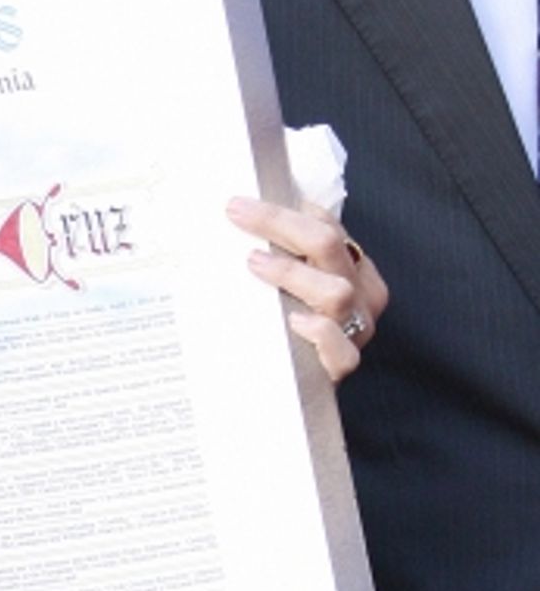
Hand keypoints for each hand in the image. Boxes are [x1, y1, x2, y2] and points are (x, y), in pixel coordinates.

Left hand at [226, 197, 387, 382]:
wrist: (292, 385)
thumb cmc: (286, 325)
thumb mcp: (284, 282)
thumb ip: (275, 252)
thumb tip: (231, 214)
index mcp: (351, 266)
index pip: (326, 225)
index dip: (282, 211)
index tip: (237, 205)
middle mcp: (359, 293)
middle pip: (327, 245)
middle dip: (278, 224)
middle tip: (236, 214)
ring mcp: (356, 329)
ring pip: (335, 291)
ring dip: (292, 274)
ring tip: (254, 264)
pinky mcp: (344, 364)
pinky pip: (341, 350)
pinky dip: (320, 332)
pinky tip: (295, 321)